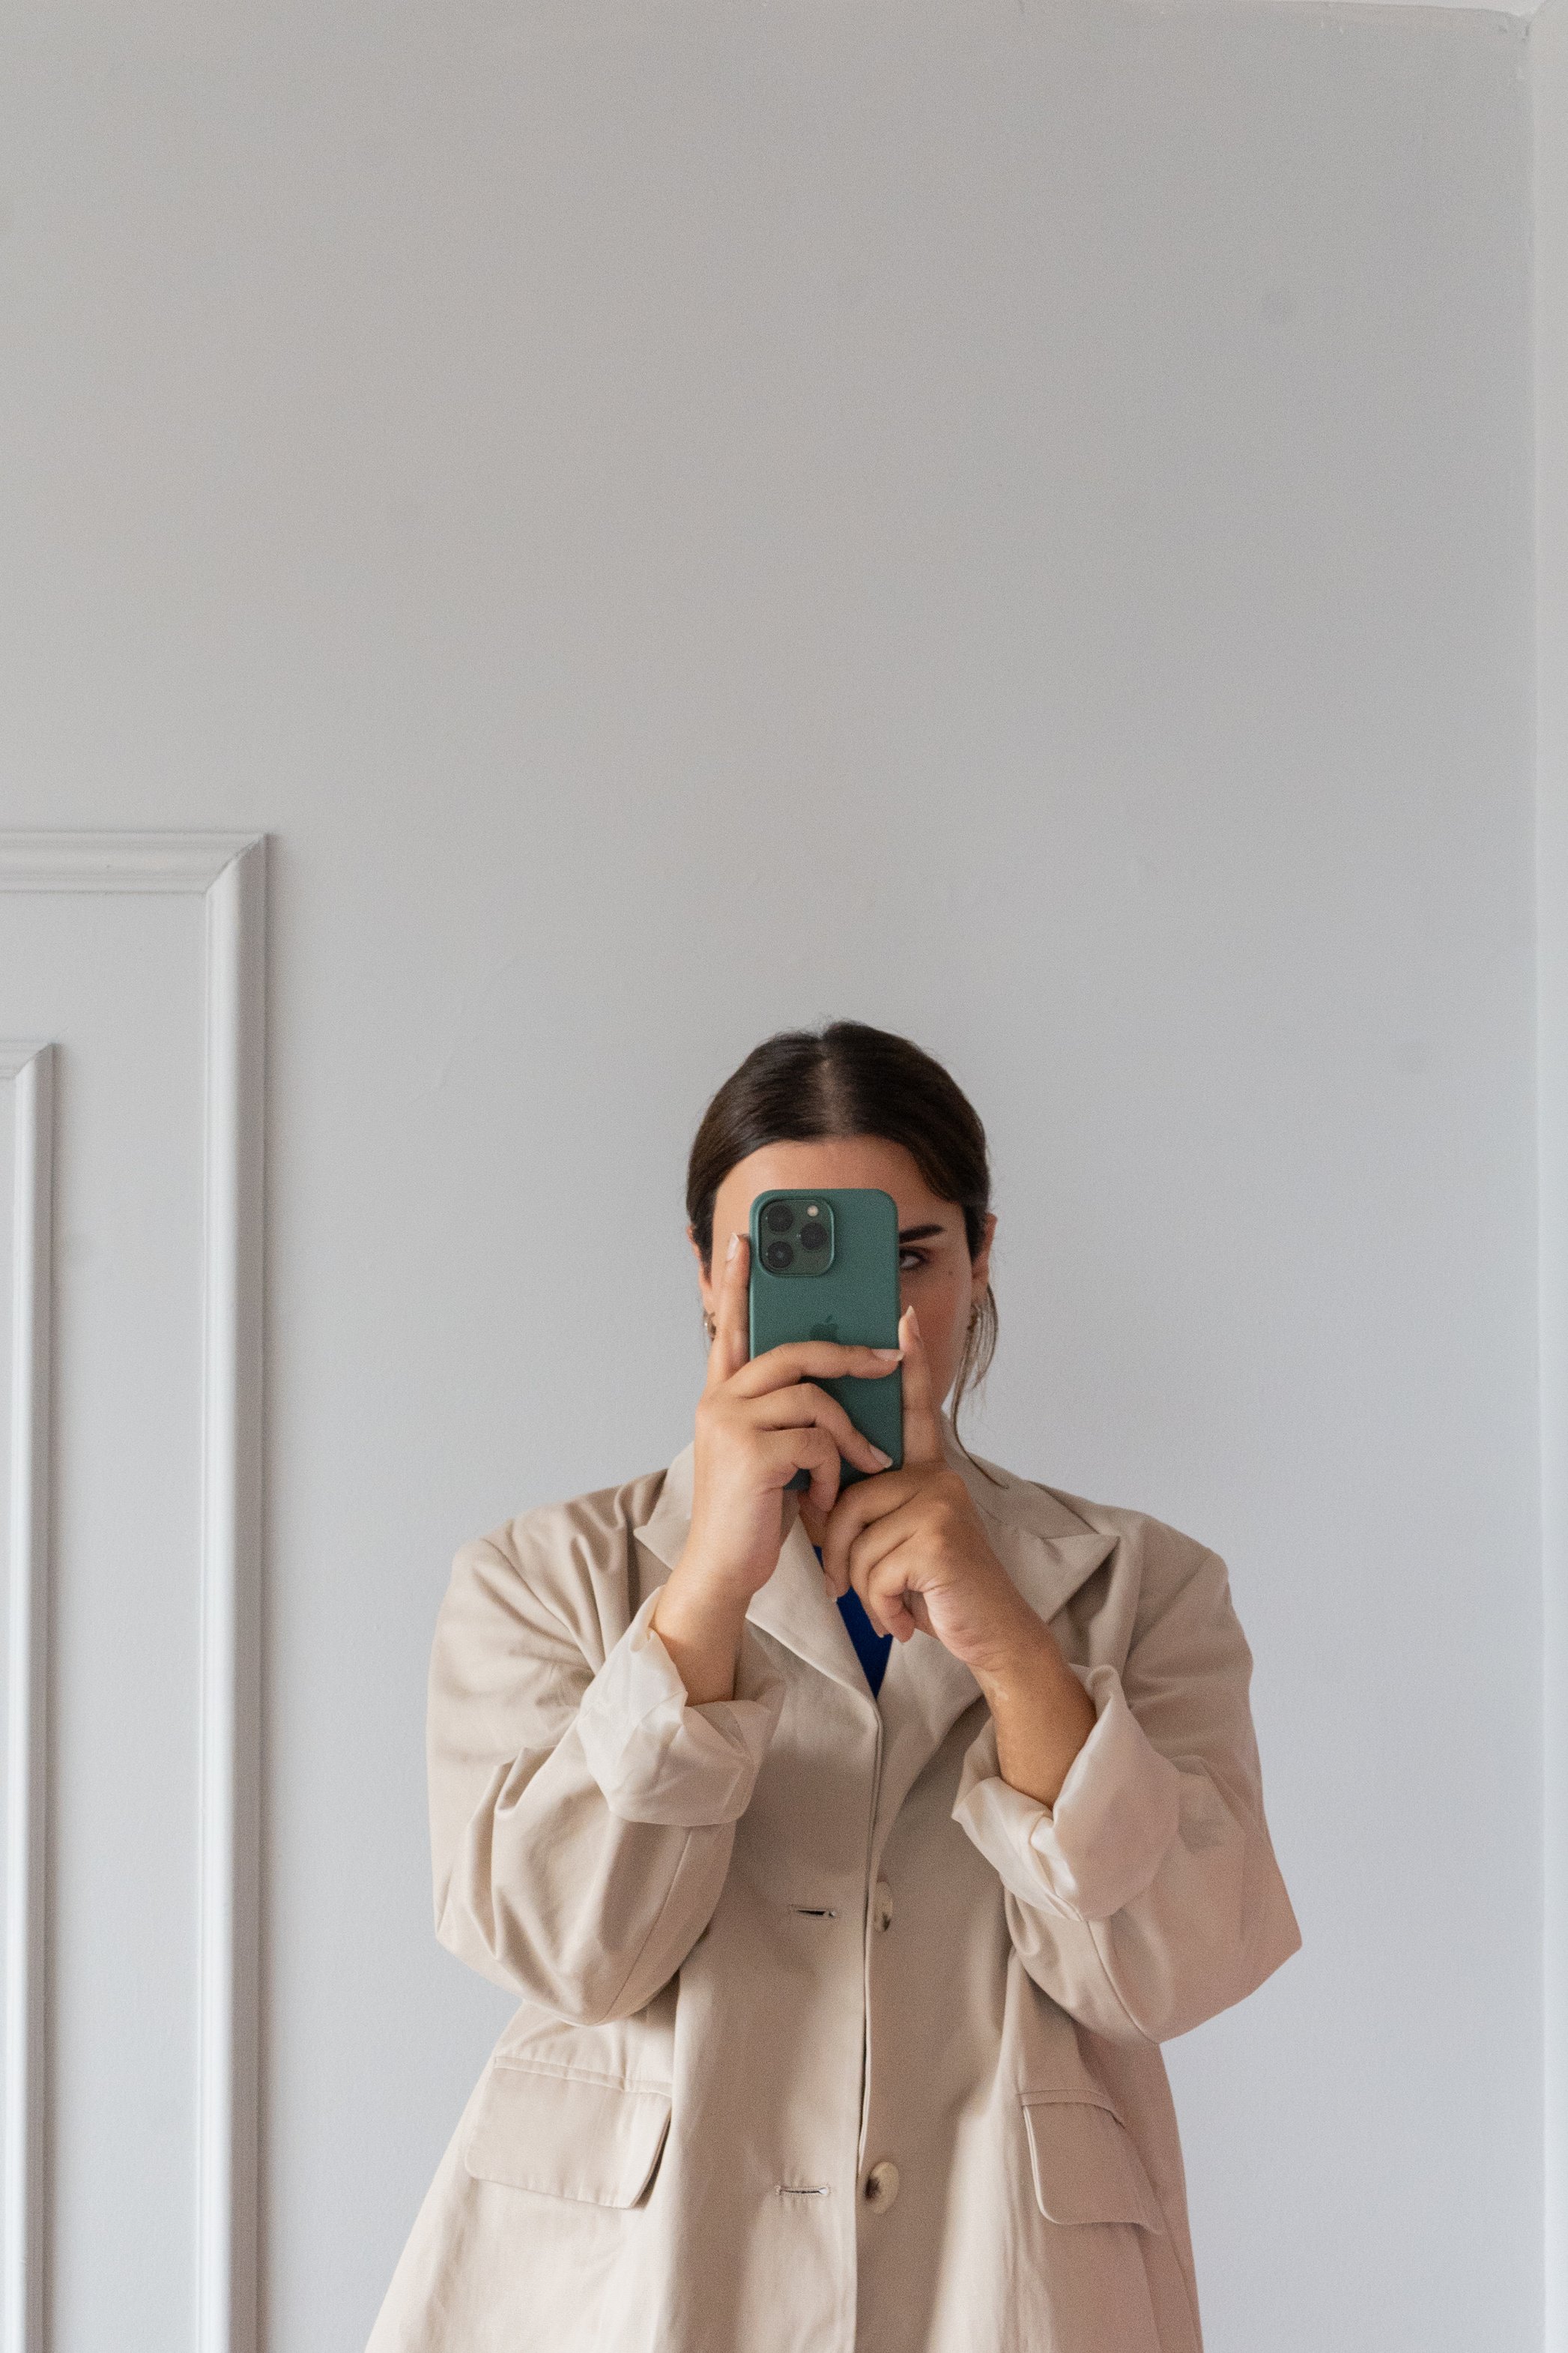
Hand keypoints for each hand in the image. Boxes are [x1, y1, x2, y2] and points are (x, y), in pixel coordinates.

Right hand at [651, 1227, 900, 1701]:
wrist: (727, 1569)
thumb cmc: (757, 1512)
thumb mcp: (777, 1451)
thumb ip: (793, 1411)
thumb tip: (842, 1376)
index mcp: (723, 1395)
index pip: (728, 1326)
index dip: (735, 1282)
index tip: (745, 1241)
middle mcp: (718, 1400)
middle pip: (795, 1352)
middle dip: (851, 1353)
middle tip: (893, 1358)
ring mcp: (730, 1423)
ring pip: (815, 1398)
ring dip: (852, 1436)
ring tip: (865, 1468)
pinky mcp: (750, 1452)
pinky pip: (817, 1441)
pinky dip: (834, 1472)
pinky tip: (825, 1499)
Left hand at [802, 1302, 1032, 1666]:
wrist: (990, 1637)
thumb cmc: (936, 1590)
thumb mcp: (895, 1544)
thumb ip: (866, 1512)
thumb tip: (809, 1499)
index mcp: (928, 1473)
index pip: (916, 1412)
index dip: (912, 1364)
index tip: (903, 1316)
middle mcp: (937, 1478)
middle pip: (849, 1499)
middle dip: (838, 1554)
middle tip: (849, 1588)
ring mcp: (940, 1502)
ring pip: (855, 1538)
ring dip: (860, 1587)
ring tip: (891, 1606)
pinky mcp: (937, 1536)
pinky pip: (872, 1567)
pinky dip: (879, 1605)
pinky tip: (904, 1618)